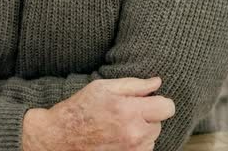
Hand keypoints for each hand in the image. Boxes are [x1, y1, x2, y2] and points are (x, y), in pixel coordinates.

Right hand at [21, 77, 174, 150]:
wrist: (60, 137)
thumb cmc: (79, 109)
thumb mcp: (103, 87)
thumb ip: (134, 85)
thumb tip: (156, 83)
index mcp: (129, 111)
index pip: (167, 107)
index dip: (159, 101)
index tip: (149, 100)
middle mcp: (134, 134)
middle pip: (160, 123)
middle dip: (147, 116)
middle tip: (125, 112)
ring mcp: (132, 150)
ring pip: (152, 138)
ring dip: (142, 131)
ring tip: (119, 125)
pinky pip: (143, 149)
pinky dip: (135, 143)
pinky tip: (118, 137)